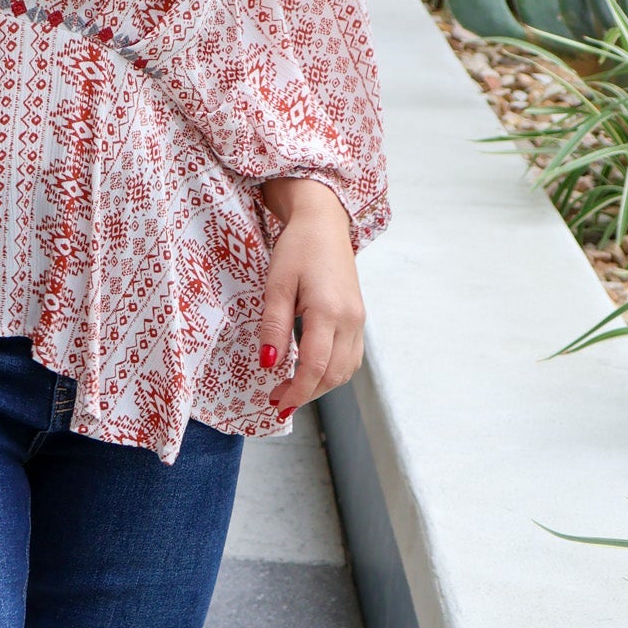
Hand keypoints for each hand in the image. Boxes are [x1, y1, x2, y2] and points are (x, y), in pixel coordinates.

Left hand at [257, 178, 364, 419]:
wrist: (324, 223)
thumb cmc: (297, 249)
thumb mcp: (277, 284)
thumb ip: (274, 325)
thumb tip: (268, 364)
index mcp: (329, 310)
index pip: (315, 365)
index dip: (297, 390)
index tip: (277, 404)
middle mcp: (350, 320)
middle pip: (333, 373)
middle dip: (306, 393)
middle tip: (277, 400)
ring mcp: (358, 320)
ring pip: (345, 369)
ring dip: (320, 386)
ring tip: (291, 390)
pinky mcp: (358, 318)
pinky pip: (350, 357)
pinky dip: (332, 372)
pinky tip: (311, 371)